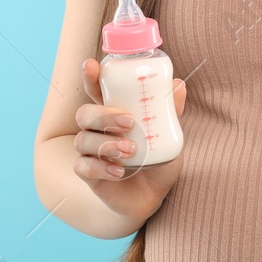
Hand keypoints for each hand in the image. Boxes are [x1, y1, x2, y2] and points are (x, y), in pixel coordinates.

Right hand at [73, 58, 186, 222]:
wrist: (153, 195)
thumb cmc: (157, 158)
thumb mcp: (169, 135)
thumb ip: (171, 112)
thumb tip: (178, 84)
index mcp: (113, 113)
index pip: (95, 91)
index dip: (90, 77)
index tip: (90, 65)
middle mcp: (97, 130)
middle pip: (84, 114)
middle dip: (104, 116)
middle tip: (129, 122)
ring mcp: (90, 152)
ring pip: (83, 140)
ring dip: (107, 143)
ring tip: (131, 150)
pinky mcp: (89, 174)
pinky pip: (83, 166)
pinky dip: (101, 168)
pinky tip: (119, 171)